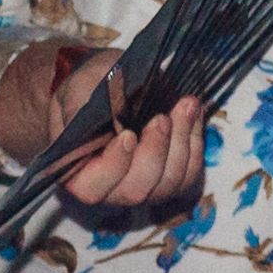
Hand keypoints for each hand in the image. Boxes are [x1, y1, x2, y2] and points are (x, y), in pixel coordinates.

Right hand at [0, 42, 210, 217]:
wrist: (114, 82)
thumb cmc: (90, 88)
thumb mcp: (77, 89)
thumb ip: (79, 106)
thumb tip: (98, 118)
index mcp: (78, 173)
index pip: (93, 187)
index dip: (114, 166)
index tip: (128, 135)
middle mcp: (111, 189)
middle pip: (137, 189)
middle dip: (155, 151)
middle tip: (162, 118)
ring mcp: (144, 186)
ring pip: (169, 182)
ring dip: (181, 143)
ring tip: (186, 106)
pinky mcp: (170, 178)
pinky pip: (189, 174)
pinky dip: (195, 144)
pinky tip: (194, 115)